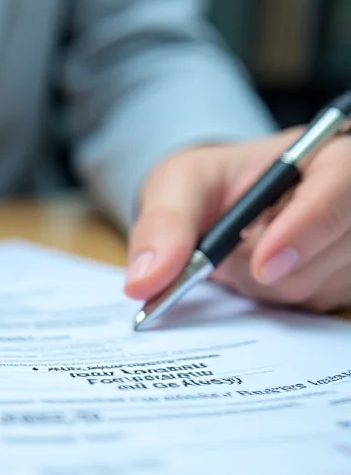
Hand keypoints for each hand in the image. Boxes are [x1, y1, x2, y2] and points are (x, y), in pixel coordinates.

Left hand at [125, 129, 350, 313]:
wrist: (230, 209)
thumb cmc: (213, 186)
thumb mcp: (181, 183)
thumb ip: (165, 223)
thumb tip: (143, 282)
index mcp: (329, 160)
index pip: (339, 192)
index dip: (304, 230)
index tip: (262, 265)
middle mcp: (350, 207)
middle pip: (323, 255)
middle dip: (260, 264)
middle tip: (232, 244)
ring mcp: (350, 255)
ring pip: (307, 291)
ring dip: (257, 283)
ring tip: (247, 248)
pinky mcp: (341, 289)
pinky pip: (301, 315)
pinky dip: (266, 300)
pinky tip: (260, 271)